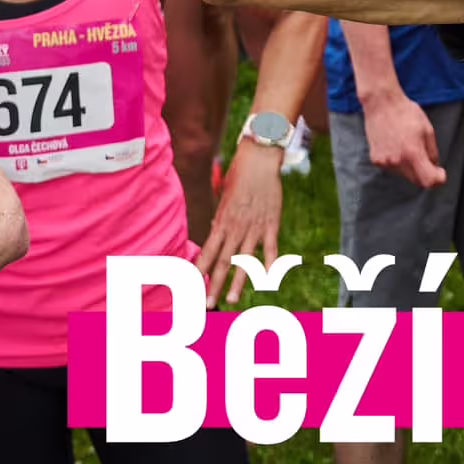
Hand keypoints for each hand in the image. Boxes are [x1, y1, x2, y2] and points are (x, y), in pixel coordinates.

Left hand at [198, 142, 283, 304]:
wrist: (259, 159)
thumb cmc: (239, 176)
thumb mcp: (224, 198)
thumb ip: (221, 219)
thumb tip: (215, 233)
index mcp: (221, 222)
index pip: (207, 252)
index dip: (199, 271)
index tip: (191, 287)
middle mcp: (236, 227)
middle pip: (223, 261)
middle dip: (214, 284)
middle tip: (208, 304)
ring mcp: (254, 227)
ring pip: (244, 260)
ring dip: (238, 282)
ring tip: (232, 299)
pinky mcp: (272, 223)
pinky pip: (271, 248)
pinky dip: (269, 264)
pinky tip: (267, 279)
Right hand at [363, 91, 446, 187]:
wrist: (382, 104)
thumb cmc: (406, 113)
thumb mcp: (428, 129)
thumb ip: (432, 151)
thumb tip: (434, 166)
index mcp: (413, 153)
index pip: (428, 180)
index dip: (437, 179)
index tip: (440, 173)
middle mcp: (398, 161)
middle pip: (416, 180)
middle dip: (424, 173)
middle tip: (427, 158)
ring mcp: (385, 162)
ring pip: (404, 174)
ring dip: (411, 167)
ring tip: (408, 146)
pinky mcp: (376, 160)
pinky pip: (392, 168)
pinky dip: (398, 162)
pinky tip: (397, 146)